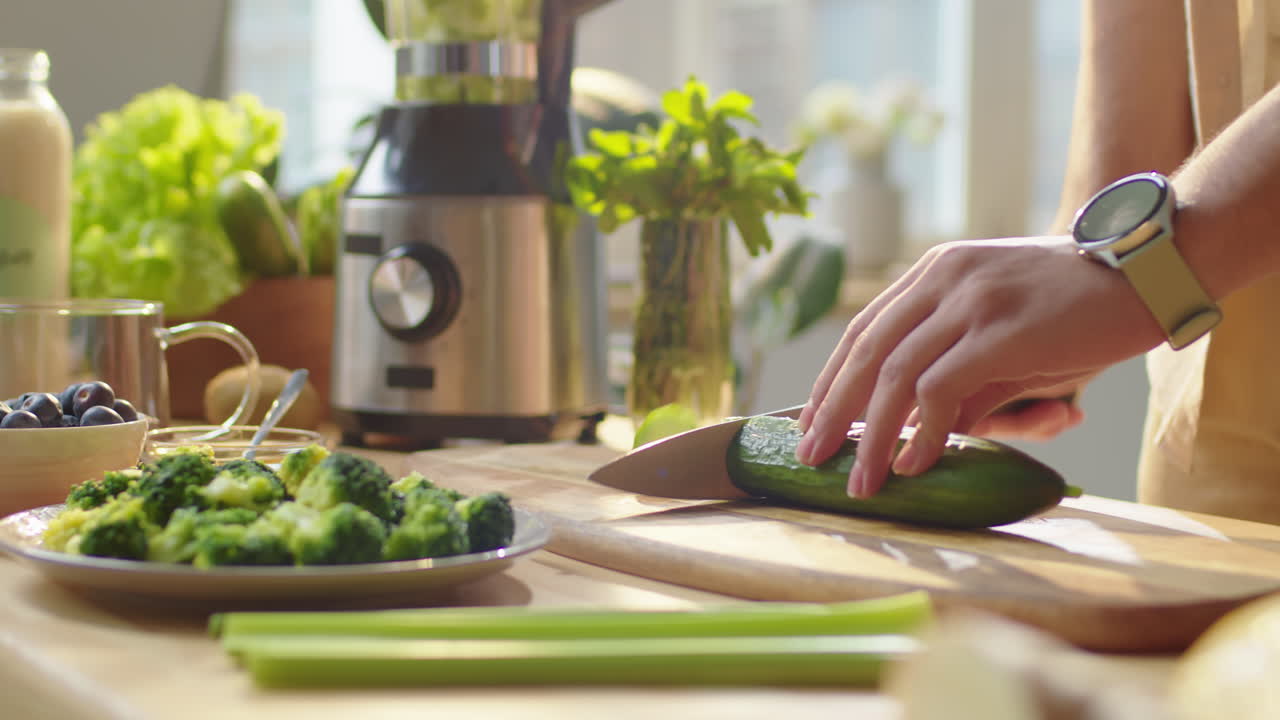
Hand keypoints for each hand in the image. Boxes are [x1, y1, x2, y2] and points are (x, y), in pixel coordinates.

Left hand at [794, 236, 1163, 497]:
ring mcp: (970, 301)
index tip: (811, 422)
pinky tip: (916, 465)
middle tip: (811, 458)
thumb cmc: (1075, 310)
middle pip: (866, 353)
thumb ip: (959, 379)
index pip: (864, 330)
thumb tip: (915, 438)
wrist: (1147, 272)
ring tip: (861, 483)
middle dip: (832, 412)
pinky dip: (922, 433)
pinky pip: (940, 390)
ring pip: (895, 376)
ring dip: (872, 438)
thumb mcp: (1002, 337)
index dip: (832, 380)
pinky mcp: (999, 330)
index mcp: (936, 271)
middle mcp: (943, 278)